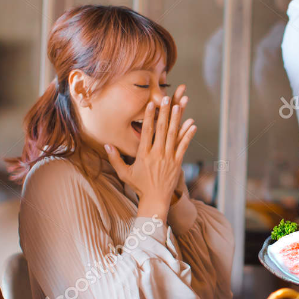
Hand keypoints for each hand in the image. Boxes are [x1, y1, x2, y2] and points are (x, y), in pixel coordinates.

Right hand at [105, 85, 195, 218]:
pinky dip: (188, 135)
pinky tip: (192, 124)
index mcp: (143, 155)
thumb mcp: (124, 173)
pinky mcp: (177, 163)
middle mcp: (157, 154)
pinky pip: (183, 146)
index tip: (151, 104)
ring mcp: (168, 158)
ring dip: (176, 119)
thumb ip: (115, 158)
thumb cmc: (139, 186)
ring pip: (173, 135)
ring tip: (178, 106)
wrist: (155, 200)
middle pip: (161, 130)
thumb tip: (106, 145)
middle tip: (166, 98)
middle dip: (164, 113)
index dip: (149, 117)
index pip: (146, 132)